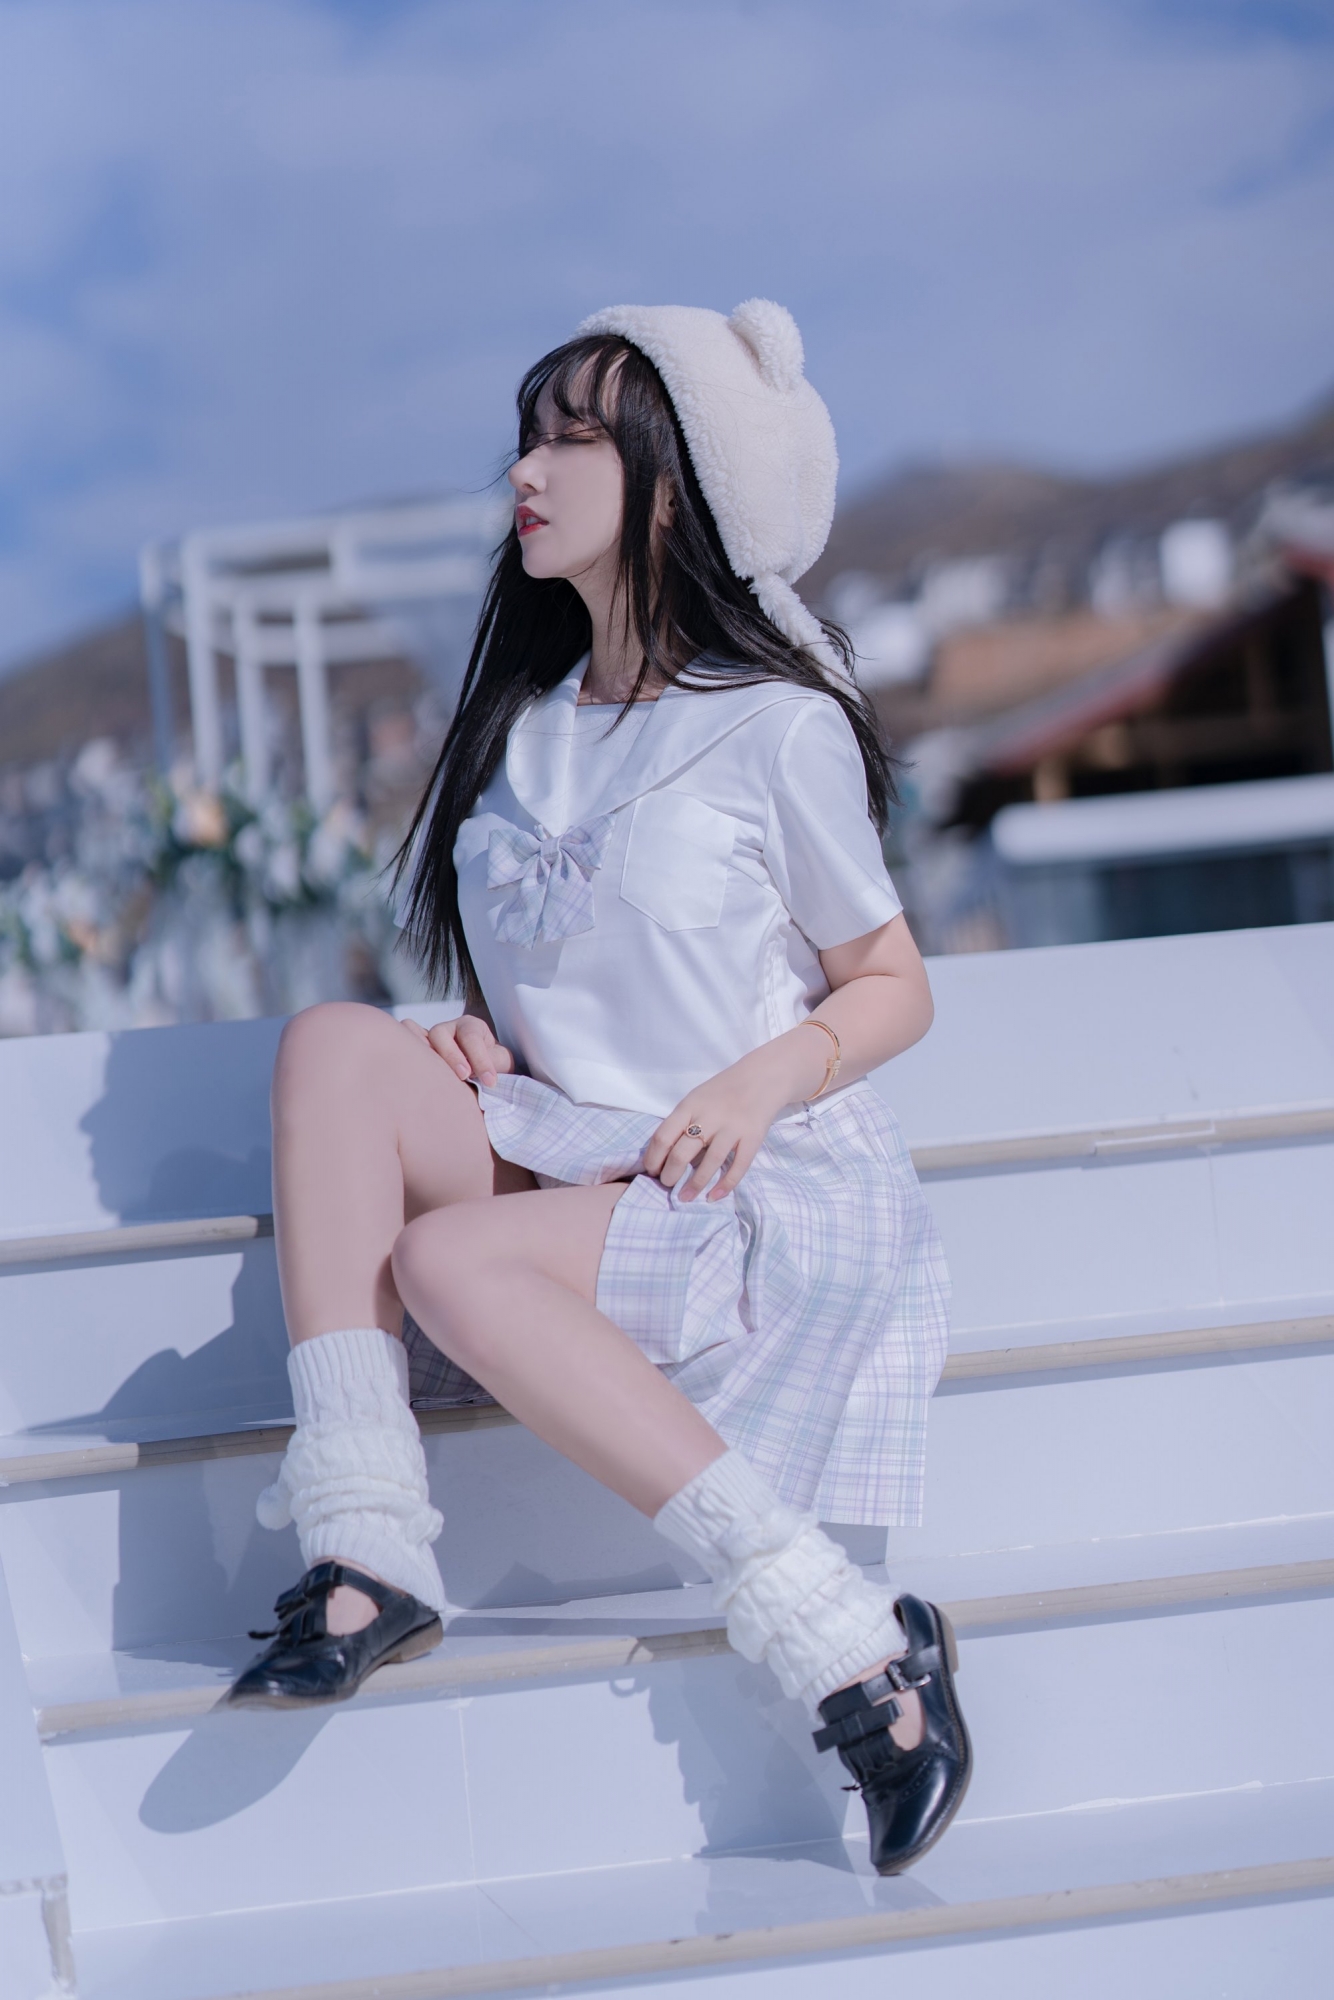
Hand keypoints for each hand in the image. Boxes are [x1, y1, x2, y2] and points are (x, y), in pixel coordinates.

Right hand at [401, 1013, 514, 1086]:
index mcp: (471, 1027)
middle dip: (452, 1056)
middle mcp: (448, 1029)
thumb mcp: (501, 1062)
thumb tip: (486, 1077)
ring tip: (434, 1076)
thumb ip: (495, 1063)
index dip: (481, 1059)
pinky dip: (405, 1052)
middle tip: (464, 1076)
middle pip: (439, 1033)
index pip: (471, 1037)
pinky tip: (414, 1074)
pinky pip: (403, 1042)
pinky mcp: (416, 1051)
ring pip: (414, 1034)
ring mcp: (428, 1039)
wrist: (481, 1072)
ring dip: (423, 1055)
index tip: (490, 1081)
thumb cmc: (492, 1065)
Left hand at [643, 1035, 825, 1202]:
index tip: (650, 1171)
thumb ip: (680, 1122)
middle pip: (682, 1152)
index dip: (653, 1158)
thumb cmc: (721, 1093)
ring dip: (694, 1184)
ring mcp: (732, 1128)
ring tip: (685, 1197)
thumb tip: (661, 1155)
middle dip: (670, 1175)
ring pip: (710, 1162)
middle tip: (667, 1184)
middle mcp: (709, 1117)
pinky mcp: (752, 1138)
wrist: (761, 1078)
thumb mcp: (695, 1099)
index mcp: (690, 1106)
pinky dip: (725, 1184)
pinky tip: (714, 1196)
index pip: (663, 1136)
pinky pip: (738, 1166)